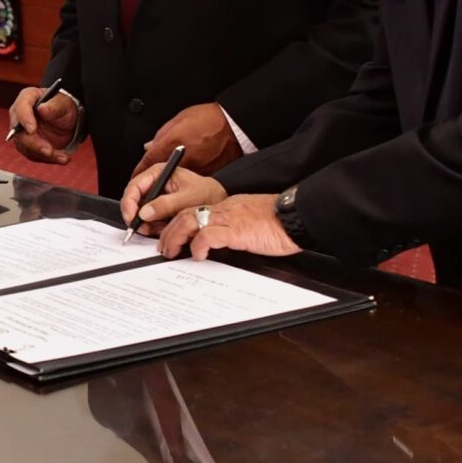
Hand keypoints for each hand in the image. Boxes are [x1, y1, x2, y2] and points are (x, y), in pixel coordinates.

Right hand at [8, 85, 80, 163]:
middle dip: (34, 144)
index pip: (20, 108)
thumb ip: (54, 106)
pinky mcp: (28, 146)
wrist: (66, 120)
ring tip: (62, 157)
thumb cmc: (62, 107)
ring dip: (44, 155)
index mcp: (27, 98)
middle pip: (19, 133)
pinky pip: (35, 156)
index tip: (32, 129)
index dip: (25, 119)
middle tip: (48, 150)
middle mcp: (20, 116)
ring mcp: (22, 133)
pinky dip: (49, 159)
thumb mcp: (63, 104)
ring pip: (26, 148)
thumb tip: (42, 109)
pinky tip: (62, 158)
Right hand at [120, 159, 225, 239]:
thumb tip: (145, 212)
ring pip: (140, 212)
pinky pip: (148, 219)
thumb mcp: (187, 198)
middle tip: (144, 228)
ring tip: (162, 227)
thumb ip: (165, 204)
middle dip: (138, 217)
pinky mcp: (159, 207)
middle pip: (134, 200)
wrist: (218, 203)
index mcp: (159, 172)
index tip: (132, 218)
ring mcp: (156, 195)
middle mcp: (155, 182)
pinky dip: (154, 227)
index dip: (129, 203)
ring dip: (147, 224)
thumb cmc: (207, 194)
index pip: (134, 186)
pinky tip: (164, 227)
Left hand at [135, 102, 236, 176]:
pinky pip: (192, 181)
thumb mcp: (179, 120)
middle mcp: (182, 158)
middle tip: (153, 179)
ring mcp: (195, 169)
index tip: (136, 177)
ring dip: (171, 181)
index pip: (146, 163)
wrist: (234, 124)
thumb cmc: (209, 118)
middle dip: (154, 179)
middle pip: (159, 175)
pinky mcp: (208, 175)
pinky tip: (191, 175)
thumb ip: (161, 136)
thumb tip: (149, 147)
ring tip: (175, 177)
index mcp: (172, 142)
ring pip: (176, 181)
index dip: (138, 173)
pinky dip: (188, 180)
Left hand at [172, 193, 299, 259]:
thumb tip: (226, 244)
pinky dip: (198, 246)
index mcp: (229, 206)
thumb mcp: (252, 223)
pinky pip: (207, 236)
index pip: (195, 210)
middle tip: (164, 248)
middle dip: (170, 231)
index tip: (172, 236)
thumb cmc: (281, 222)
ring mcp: (229, 218)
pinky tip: (198, 256)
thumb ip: (237, 229)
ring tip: (171, 252)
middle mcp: (224, 209)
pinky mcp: (236, 230)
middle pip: (185, 214)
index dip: (179, 224)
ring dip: (175, 238)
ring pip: (189, 221)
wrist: (297, 216)